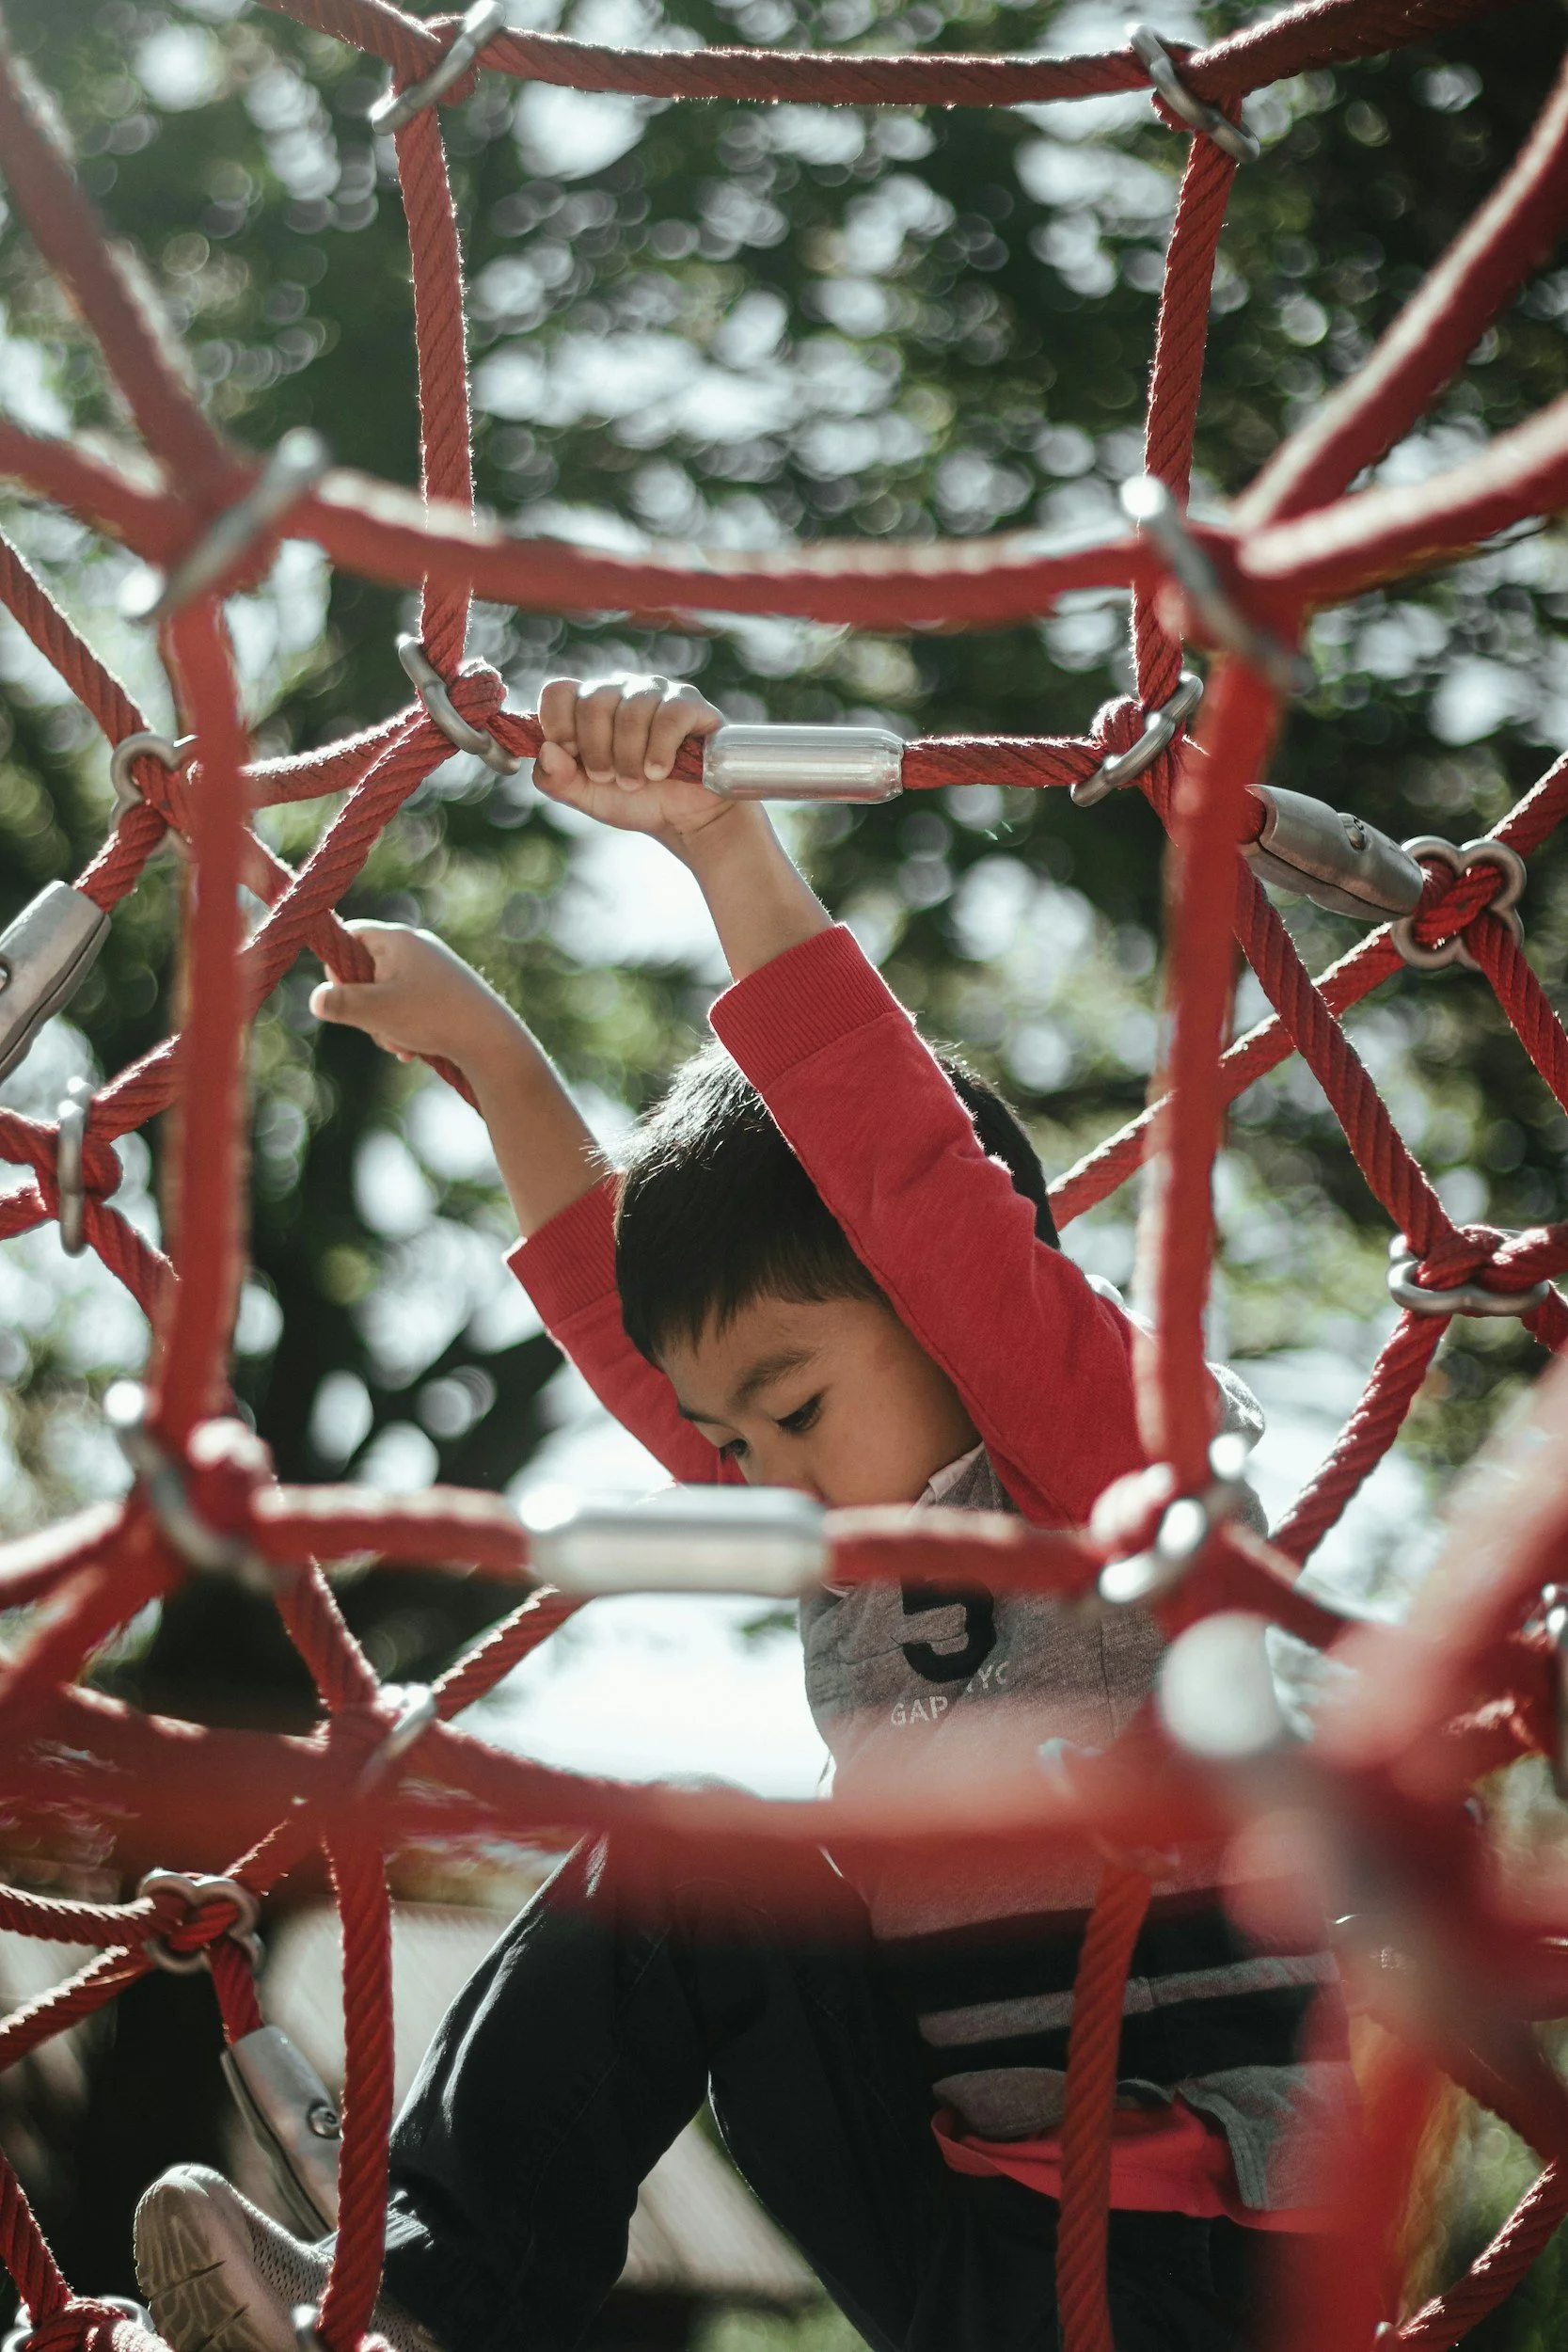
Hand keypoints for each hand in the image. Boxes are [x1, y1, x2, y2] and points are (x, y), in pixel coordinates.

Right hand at [310, 921, 519, 1073]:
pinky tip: (413, 1049)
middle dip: (365, 1007)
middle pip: (366, 970)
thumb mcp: (377, 1012)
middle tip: (378, 1028)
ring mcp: (433, 968)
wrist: (492, 1040)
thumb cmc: (433, 1018)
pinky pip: (409, 1005)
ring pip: (387, 994)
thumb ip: (340, 1003)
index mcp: (397, 939)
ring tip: (402, 1044)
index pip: (350, 935)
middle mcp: (416, 946)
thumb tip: (315, 999)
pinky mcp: (446, 990)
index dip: (338, 966)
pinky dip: (405, 1027)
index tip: (344, 995)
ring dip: (385, 1024)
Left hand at [533, 674, 731, 853]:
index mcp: (590, 704)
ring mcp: (656, 692)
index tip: (571, 755)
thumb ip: (556, 779)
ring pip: (630, 712)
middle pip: (593, 701)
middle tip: (609, 778)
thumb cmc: (636, 800)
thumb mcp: (587, 796)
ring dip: (629, 758)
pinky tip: (659, 772)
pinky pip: (667, 718)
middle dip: (597, 750)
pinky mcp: (690, 704)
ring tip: (636, 782)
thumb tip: (547, 750)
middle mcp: (621, 689)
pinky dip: (659, 752)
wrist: (686, 818)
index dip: (558, 723)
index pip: (559, 691)